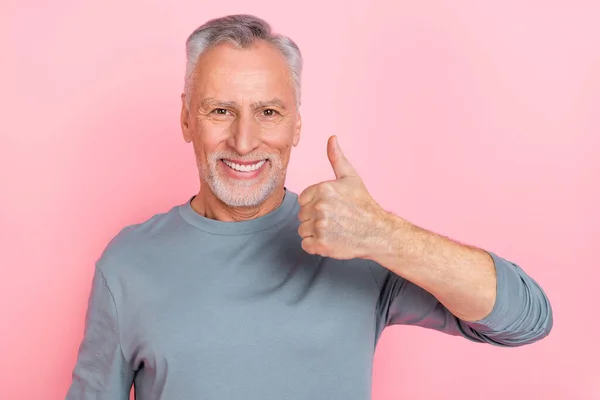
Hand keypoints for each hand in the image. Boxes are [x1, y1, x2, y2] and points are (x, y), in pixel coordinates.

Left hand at [297, 135, 391, 259]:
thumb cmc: (363, 205)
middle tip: (335, 220)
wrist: (378, 232)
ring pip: (303, 230)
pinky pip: (306, 245)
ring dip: (315, 232)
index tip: (331, 208)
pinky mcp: (321, 245)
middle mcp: (320, 206)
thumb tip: (332, 138)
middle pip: (302, 215)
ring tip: (333, 230)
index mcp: (323, 188)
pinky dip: (315, 246)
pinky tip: (331, 240)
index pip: (303, 199)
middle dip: (315, 218)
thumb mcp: (351, 178)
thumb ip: (337, 158)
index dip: (315, 204)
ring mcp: (320, 226)